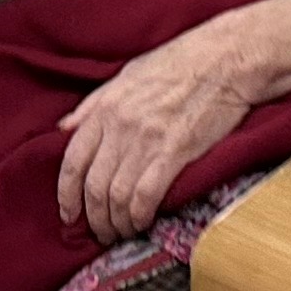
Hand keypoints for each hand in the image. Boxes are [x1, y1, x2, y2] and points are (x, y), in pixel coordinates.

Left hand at [58, 34, 255, 244]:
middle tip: (100, 232)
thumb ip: (94, 104)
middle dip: (93, 218)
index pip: (72, 161)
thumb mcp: (127, 75)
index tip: (69, 214)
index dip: (66, 195)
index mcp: (105, 107)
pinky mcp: (175, 152)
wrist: (225, 58)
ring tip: (121, 232)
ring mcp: (146, 140)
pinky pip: (145, 196)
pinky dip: (139, 216)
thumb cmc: (179, 62)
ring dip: (116, 223)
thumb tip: (65, 128)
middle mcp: (120, 126)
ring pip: (117, 197)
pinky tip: (141, 223)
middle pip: (94, 186)